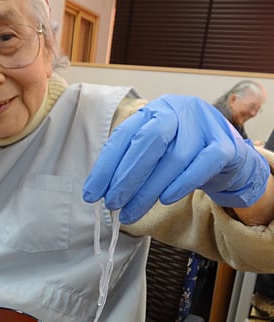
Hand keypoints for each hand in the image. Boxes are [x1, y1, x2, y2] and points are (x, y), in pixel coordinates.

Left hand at [83, 95, 269, 223]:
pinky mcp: (225, 145)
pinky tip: (165, 199)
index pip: (124, 136)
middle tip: (113, 204)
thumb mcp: (154, 155)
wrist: (229, 158)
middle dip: (127, 177)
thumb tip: (98, 192)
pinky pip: (202, 165)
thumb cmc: (183, 157)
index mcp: (155, 111)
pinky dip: (181, 184)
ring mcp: (205, 125)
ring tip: (133, 211)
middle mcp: (179, 110)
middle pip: (149, 141)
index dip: (105, 167)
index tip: (91, 194)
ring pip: (174, 157)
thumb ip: (129, 167)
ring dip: (150, 189)